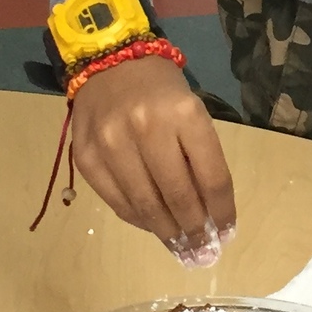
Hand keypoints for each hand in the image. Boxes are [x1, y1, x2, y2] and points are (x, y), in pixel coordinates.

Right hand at [67, 54, 238, 255]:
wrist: (108, 61)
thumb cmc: (160, 90)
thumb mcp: (191, 112)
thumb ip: (200, 158)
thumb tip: (208, 214)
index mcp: (184, 113)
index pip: (212, 176)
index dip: (221, 211)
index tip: (226, 232)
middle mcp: (146, 127)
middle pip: (178, 196)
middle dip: (194, 230)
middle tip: (202, 250)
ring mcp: (111, 142)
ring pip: (145, 205)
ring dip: (166, 232)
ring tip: (180, 247)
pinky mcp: (85, 156)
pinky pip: (116, 201)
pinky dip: (137, 219)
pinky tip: (151, 225)